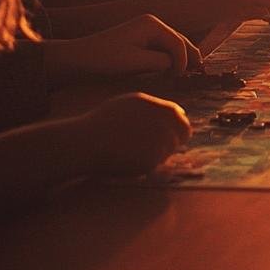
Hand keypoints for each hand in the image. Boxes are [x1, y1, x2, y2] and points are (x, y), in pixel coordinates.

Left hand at [44, 14, 199, 83]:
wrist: (79, 58)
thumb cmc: (106, 59)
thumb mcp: (137, 62)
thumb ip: (162, 62)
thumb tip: (176, 64)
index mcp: (152, 25)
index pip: (178, 43)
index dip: (184, 61)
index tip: (181, 78)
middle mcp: (151, 23)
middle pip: (179, 39)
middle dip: (189, 55)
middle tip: (199, 70)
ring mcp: (145, 29)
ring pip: (172, 43)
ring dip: (180, 56)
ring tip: (189, 70)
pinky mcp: (139, 38)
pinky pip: (161, 46)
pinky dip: (169, 56)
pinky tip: (173, 67)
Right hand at [74, 93, 191, 176]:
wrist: (87, 142)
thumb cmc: (102, 124)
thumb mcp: (129, 105)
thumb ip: (153, 108)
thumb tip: (178, 113)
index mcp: (156, 106)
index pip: (178, 116)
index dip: (176, 126)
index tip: (170, 133)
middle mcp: (162, 120)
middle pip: (182, 133)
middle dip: (175, 140)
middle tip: (160, 148)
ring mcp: (160, 139)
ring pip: (169, 150)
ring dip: (158, 153)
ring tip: (132, 152)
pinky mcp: (154, 158)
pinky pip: (158, 164)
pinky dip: (148, 164)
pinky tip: (129, 160)